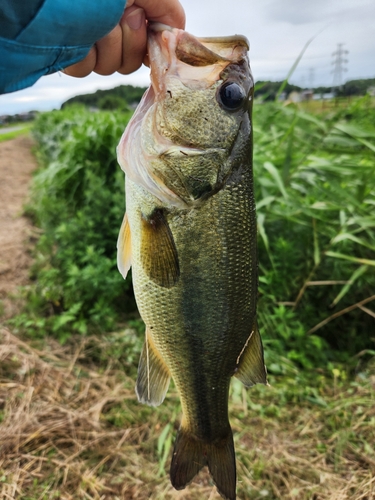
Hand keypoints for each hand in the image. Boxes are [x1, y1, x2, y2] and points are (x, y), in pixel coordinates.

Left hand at [63, 0, 184, 76]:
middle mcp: (110, 26)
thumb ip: (168, 9)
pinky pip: (86, 70)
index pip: (150, 45)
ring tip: (95, 21)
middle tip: (121, 16)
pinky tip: (78, 33)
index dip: (152, 45)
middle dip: (130, 42)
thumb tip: (178, 32)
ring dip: (107, 45)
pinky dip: (83, 54)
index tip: (155, 39)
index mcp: (128, 11)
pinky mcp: (68, 54)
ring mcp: (89, 42)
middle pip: (132, 62)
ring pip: (110, 68)